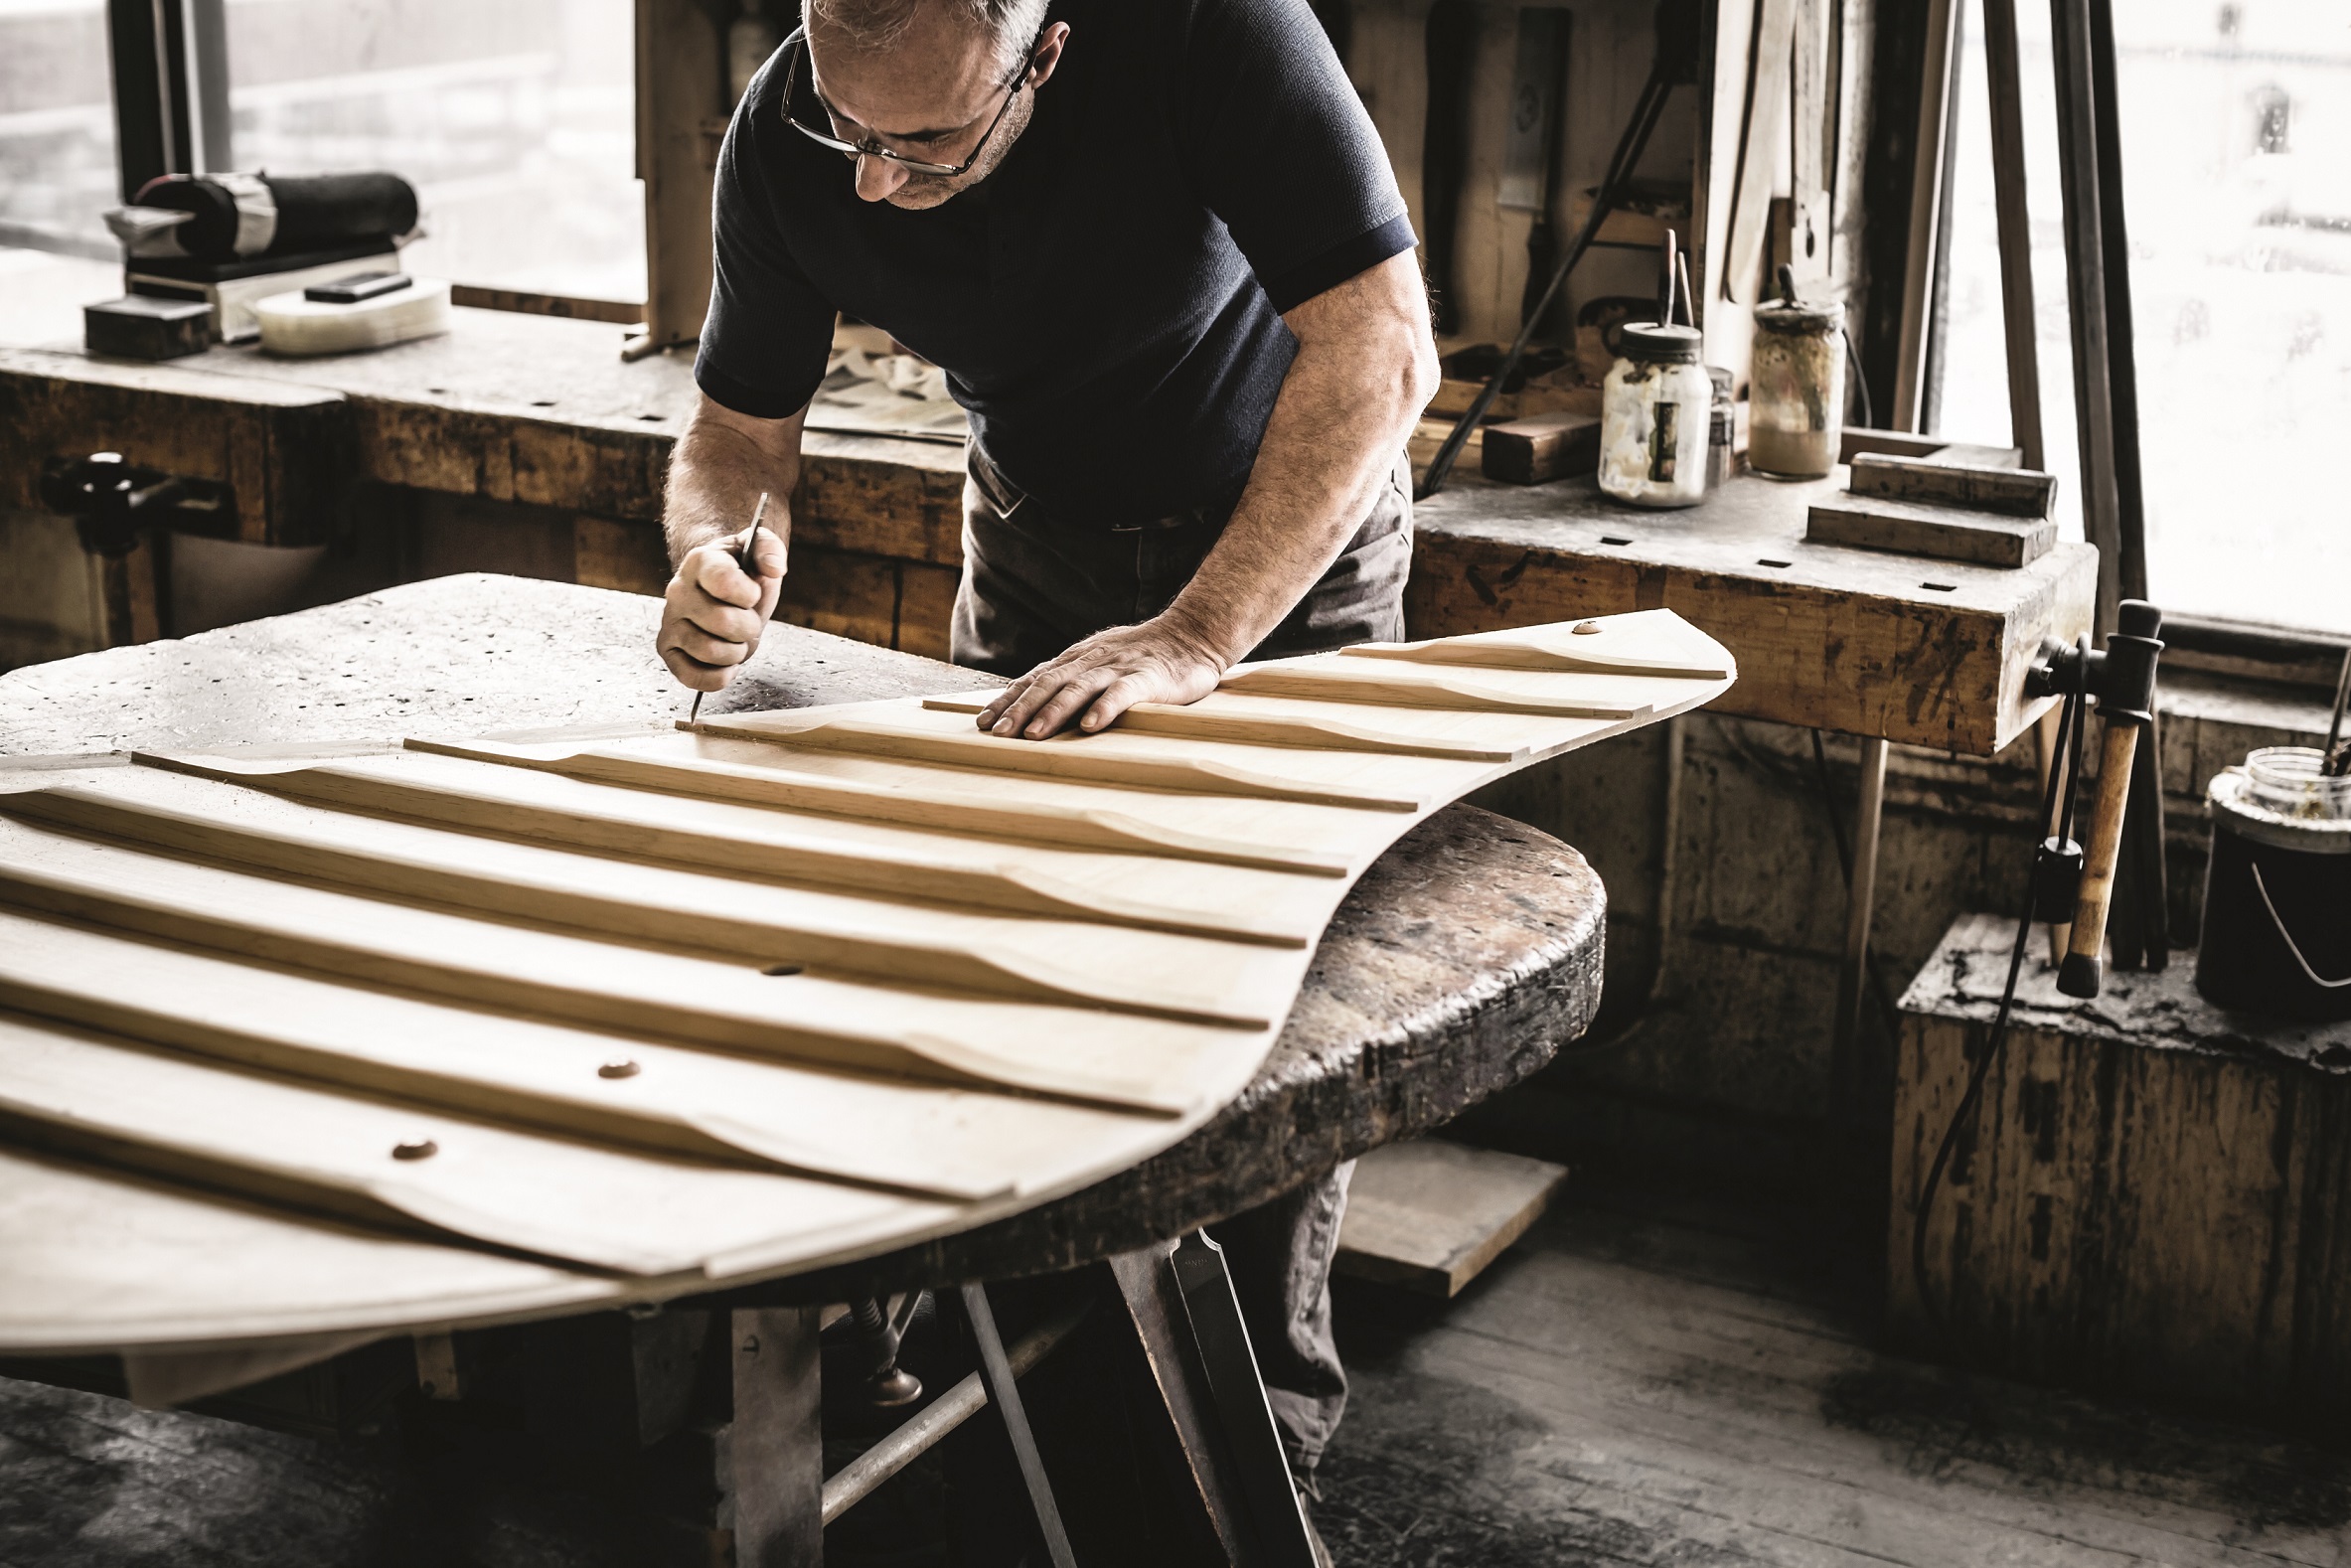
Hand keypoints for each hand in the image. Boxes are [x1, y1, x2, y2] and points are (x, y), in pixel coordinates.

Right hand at [657, 523, 787, 691]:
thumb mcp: (757, 553)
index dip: (749, 594)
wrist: (717, 590)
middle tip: (748, 622)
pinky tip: (726, 665)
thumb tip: (774, 567)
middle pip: (722, 622)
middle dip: (748, 627)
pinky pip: (690, 676)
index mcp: (700, 562)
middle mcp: (677, 590)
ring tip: (735, 640)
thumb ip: (769, 549)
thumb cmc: (742, 574)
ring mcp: (669, 621)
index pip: (724, 582)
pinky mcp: (667, 649)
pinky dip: (717, 677)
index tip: (753, 593)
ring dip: (735, 652)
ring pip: (708, 651)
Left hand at [976, 615, 1227, 738]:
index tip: (984, 722)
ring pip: (1079, 688)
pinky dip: (1105, 708)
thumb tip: (1036, 705)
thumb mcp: (1102, 663)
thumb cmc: (1145, 657)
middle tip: (998, 734)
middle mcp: (1092, 661)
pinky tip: (1091, 726)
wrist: (1193, 635)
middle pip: (1048, 683)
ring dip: (1053, 711)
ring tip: (1032, 735)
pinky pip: (1123, 693)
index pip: (1035, 678)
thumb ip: (1074, 680)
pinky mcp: (1148, 678)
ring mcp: (1119, 668)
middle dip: (1020, 709)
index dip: (1008, 699)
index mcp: (1078, 660)